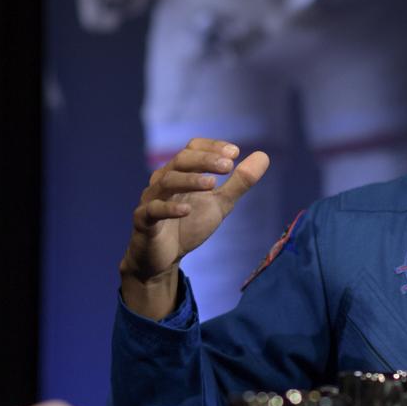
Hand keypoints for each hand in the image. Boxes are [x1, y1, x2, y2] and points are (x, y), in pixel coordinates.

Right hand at [119, 138, 268, 318]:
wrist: (164, 258)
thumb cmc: (189, 225)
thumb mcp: (220, 204)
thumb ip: (240, 182)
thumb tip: (263, 156)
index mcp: (182, 172)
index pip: (193, 148)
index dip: (212, 147)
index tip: (234, 153)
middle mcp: (164, 180)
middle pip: (181, 160)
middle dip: (205, 160)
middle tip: (228, 166)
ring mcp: (152, 199)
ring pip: (167, 181)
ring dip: (190, 180)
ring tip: (213, 184)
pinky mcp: (143, 220)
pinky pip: (153, 210)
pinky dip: (170, 208)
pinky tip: (187, 210)